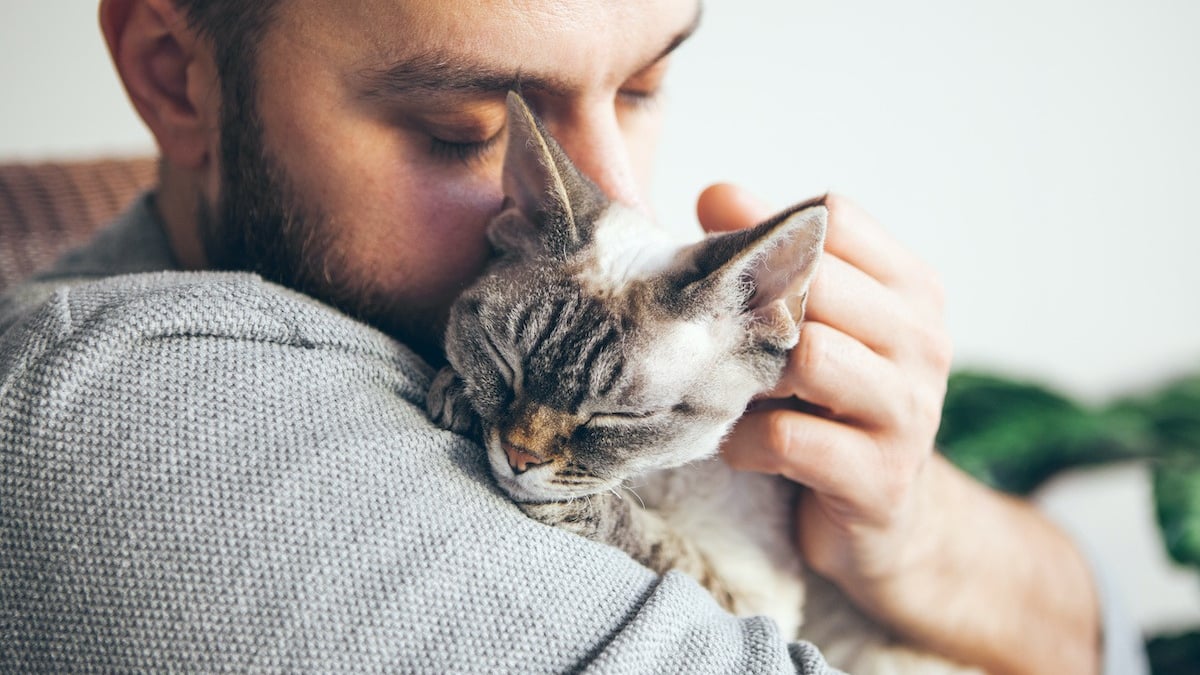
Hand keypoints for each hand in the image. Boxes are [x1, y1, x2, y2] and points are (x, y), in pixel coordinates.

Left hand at [698, 184, 1099, 674]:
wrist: (891, 525)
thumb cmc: (834, 408)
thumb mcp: (814, 325)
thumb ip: (773, 257)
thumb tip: (716, 192)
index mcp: (911, 289)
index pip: (835, 216)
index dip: (769, 232)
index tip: (732, 267)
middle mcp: (924, 341)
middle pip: (818, 280)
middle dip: (754, 305)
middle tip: (717, 336)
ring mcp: (910, 412)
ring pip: (809, 356)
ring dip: (748, 376)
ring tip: (732, 393)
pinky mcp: (882, 479)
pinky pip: (790, 438)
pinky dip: (746, 441)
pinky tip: (743, 447)